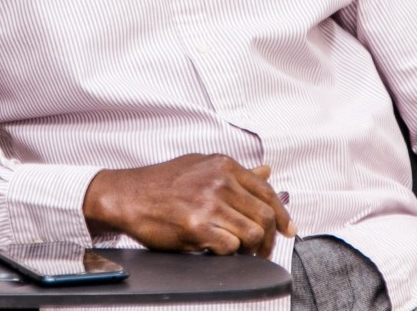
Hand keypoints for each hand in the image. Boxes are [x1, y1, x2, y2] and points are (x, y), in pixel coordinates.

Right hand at [82, 154, 295, 256]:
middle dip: (270, 238)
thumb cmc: (162, 182)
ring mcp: (209, 204)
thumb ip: (236, 172)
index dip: (282, 214)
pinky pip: (230, 246)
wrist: (127, 195)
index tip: (288, 229)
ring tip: (242, 252)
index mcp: (224, 165)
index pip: (267, 190)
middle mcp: (220, 181)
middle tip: (265, 250)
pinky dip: (230, 252)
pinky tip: (218, 249)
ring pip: (252, 233)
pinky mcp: (197, 227)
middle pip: (265, 214)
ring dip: (251, 249)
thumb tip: (267, 172)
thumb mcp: (201, 166)